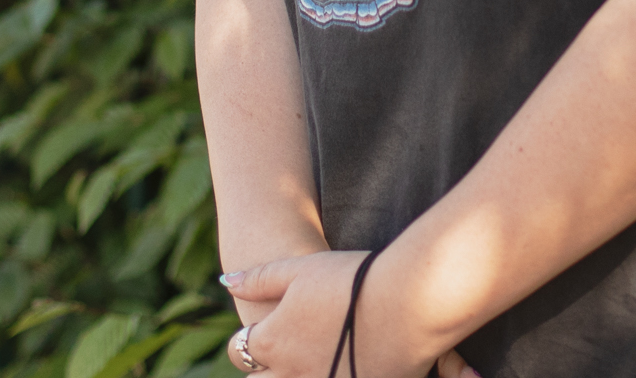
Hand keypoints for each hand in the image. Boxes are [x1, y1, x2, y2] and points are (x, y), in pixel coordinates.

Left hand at [220, 250, 480, 377]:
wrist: (409, 304)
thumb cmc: (353, 279)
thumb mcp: (299, 268)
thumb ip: (259, 279)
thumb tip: (225, 281)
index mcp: (273, 341)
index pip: (238, 351)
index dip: (245, 341)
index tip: (260, 333)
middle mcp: (292, 374)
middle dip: (263, 370)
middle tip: (281, 354)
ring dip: (291, 377)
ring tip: (309, 359)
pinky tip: (338, 367)